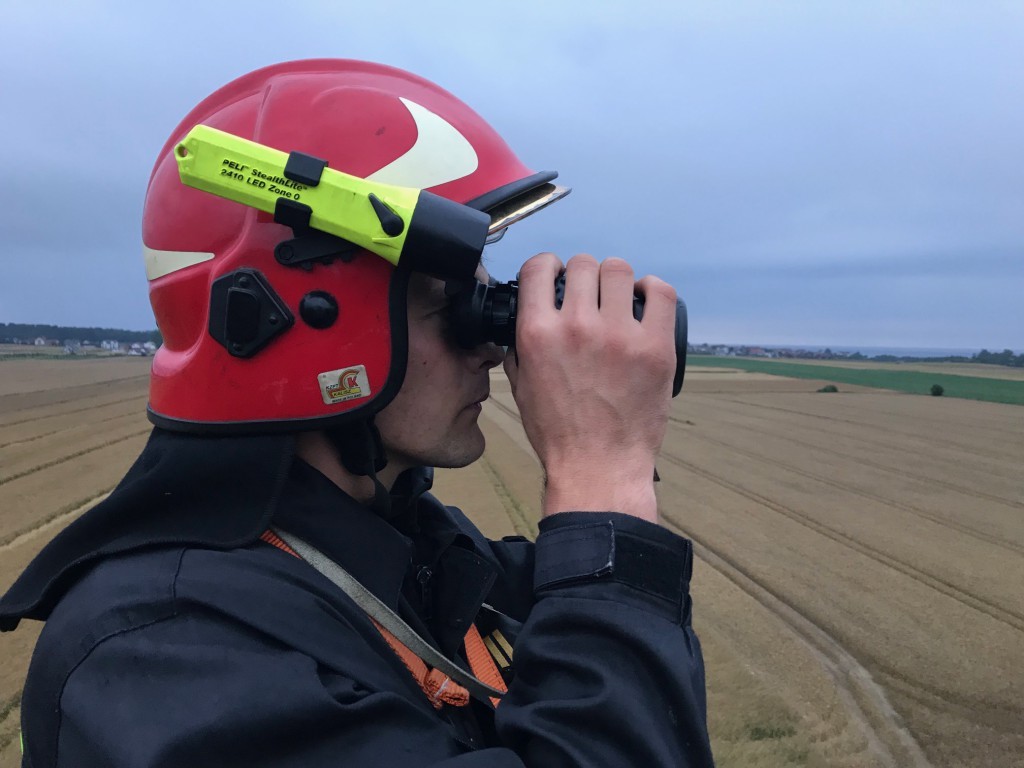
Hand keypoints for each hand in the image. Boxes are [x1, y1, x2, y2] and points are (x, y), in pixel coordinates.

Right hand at [504, 253, 676, 521]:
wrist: (598, 468)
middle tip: (590, 296)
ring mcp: (619, 335)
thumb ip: (517, 352)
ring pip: (619, 271)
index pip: (539, 267)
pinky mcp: (655, 347)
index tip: (555, 277)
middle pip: (583, 265)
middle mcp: (576, 326)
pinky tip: (645, 302)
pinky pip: (661, 293)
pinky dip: (653, 290)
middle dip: (584, 275)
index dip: (548, 267)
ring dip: (616, 280)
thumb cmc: (558, 435)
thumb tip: (518, 330)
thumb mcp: (520, 389)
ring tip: (619, 299)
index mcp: (537, 334)